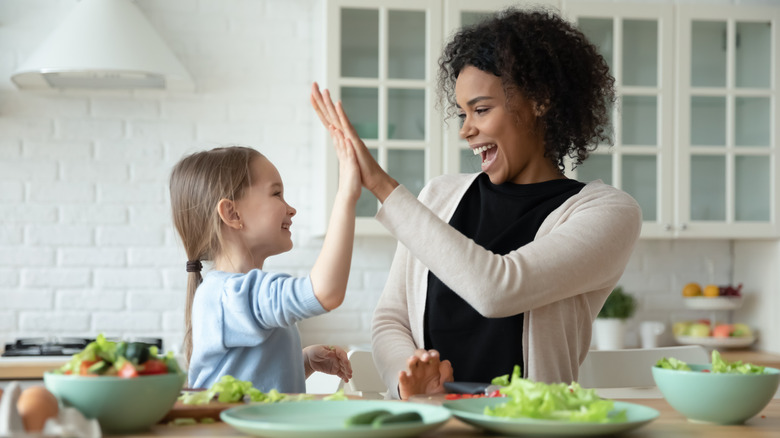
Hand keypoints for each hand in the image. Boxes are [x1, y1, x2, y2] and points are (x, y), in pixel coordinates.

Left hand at [303, 345, 352, 382]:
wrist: (310, 359)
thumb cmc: (315, 351)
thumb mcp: (319, 350)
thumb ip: (326, 352)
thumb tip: (332, 353)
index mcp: (335, 350)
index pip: (342, 354)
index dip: (345, 358)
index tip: (346, 362)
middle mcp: (338, 357)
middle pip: (345, 362)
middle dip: (348, 367)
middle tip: (349, 372)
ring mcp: (337, 364)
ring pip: (344, 368)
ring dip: (347, 372)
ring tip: (349, 377)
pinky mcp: (335, 370)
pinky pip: (341, 373)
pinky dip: (343, 377)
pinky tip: (346, 380)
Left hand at [310, 82, 397, 201]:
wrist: (374, 180)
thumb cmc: (362, 171)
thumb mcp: (346, 157)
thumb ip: (342, 147)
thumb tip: (337, 140)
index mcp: (341, 136)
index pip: (326, 119)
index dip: (318, 107)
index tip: (311, 95)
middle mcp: (345, 133)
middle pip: (330, 113)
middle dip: (320, 99)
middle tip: (313, 84)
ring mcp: (351, 136)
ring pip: (337, 117)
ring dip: (330, 103)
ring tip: (323, 89)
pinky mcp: (356, 141)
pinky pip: (347, 126)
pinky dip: (342, 115)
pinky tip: (338, 104)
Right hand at [330, 126, 360, 202]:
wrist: (348, 197)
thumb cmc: (349, 189)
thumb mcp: (347, 175)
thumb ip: (345, 169)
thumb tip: (344, 167)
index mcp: (343, 162)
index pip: (338, 147)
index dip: (335, 137)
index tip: (332, 128)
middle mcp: (343, 160)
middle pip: (338, 145)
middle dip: (334, 134)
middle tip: (329, 124)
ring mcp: (347, 163)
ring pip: (342, 147)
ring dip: (339, 137)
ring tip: (335, 127)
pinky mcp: (351, 167)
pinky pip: (350, 155)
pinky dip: (348, 146)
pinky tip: (347, 139)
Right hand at [397, 349, 452, 399]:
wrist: (425, 406)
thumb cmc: (435, 393)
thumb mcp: (444, 385)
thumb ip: (447, 374)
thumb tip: (445, 363)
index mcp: (433, 366)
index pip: (432, 354)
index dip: (433, 354)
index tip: (435, 356)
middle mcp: (422, 367)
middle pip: (420, 354)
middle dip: (423, 354)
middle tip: (426, 357)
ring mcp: (413, 374)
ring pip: (410, 362)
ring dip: (411, 360)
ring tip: (413, 359)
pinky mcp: (406, 383)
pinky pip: (402, 377)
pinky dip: (402, 375)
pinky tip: (403, 374)